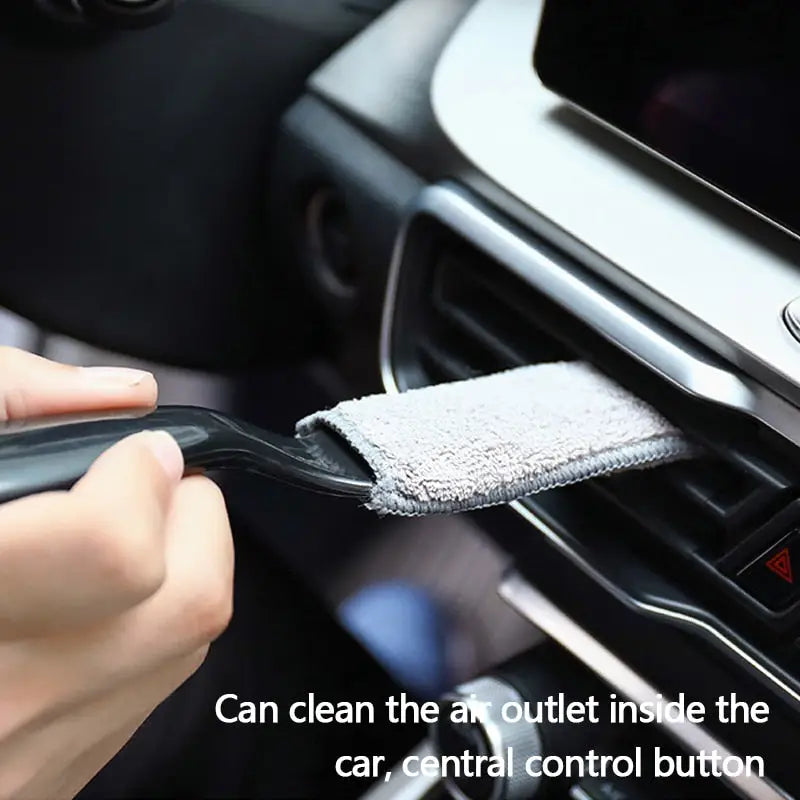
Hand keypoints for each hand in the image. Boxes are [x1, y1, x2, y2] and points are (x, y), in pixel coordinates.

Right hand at [0, 347, 233, 798]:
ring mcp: (22, 760)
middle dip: (192, 518)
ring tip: (117, 529)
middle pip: (186, 602)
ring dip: (178, 566)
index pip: (108, 550)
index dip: (139, 476)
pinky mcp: (46, 781)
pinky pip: (145, 692)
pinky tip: (84, 599)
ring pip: (182, 643)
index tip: (136, 447)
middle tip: (146, 481)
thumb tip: (124, 396)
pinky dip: (144, 628)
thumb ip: (9, 396)